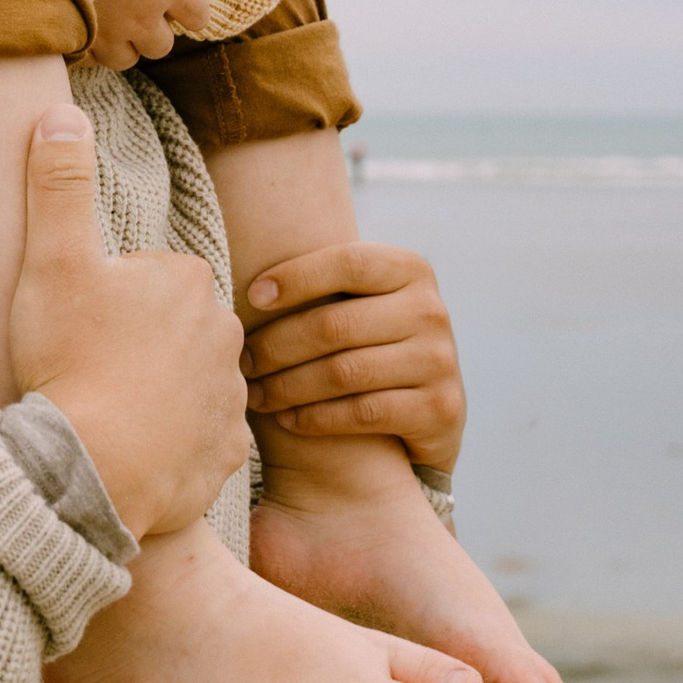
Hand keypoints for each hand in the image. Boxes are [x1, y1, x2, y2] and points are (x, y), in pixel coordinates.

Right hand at [8, 109, 249, 540]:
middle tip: (88, 367)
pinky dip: (170, 444)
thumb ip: (58, 183)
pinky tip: (133, 449)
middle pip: (172, 327)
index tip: (79, 324)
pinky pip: (198, 439)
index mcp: (189, 280)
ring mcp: (230, 398)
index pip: (148, 275)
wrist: (93, 470)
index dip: (106, 298)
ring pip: (188, 381)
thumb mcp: (52, 261)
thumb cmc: (70, 361)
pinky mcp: (223, 454)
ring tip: (106, 411)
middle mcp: (225, 334)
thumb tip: (61, 113)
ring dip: (155, 393)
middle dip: (137, 342)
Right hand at [85, 0, 230, 70]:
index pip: (199, 17)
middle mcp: (144, 16)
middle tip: (143, 9)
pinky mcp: (82, 32)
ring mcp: (111, 29)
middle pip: (162, 45)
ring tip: (116, 23)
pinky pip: (92, 58)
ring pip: (127, 59)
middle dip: (157, 32)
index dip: (193, 10)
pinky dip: (94, 48)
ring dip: (126, 45)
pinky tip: (88, 27)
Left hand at [240, 238, 465, 468]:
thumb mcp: (367, 303)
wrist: (432, 411)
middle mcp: (432, 311)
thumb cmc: (376, 345)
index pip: (349, 262)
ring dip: (287, 387)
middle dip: (277, 345)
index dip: (297, 277)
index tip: (253, 297)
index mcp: (412, 271)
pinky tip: (287, 420)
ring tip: (256, 395)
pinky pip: (362, 412)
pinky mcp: (440, 409)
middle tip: (242, 362)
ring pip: (344, 372)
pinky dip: (315, 417)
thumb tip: (251, 279)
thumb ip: (328, 285)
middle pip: (336, 324)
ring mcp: (439, 361)